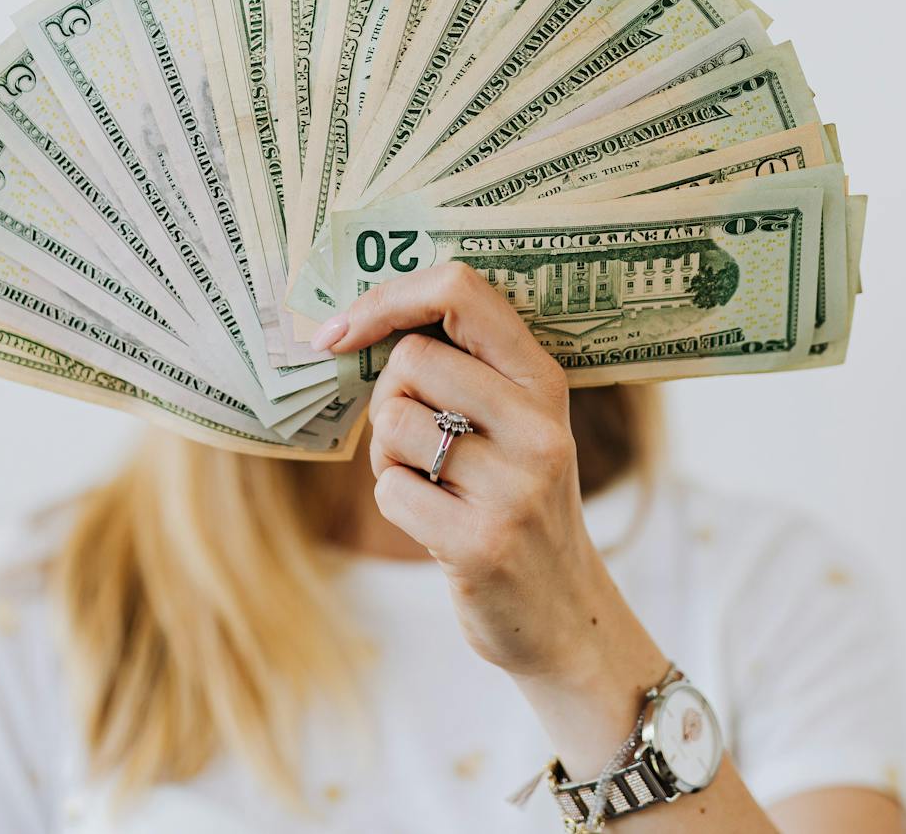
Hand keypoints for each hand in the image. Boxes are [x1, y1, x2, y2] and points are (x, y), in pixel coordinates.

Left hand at [315, 263, 667, 696]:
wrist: (563, 615)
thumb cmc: (515, 502)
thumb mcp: (516, 424)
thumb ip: (465, 370)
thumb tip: (355, 322)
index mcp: (543, 380)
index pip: (461, 290)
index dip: (387, 298)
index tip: (341, 330)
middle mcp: (538, 425)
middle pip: (411, 359)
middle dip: (388, 400)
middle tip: (415, 444)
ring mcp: (515, 485)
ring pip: (393, 424)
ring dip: (388, 458)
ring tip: (431, 486)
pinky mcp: (482, 542)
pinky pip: (389, 491)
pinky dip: (395, 504)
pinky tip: (436, 524)